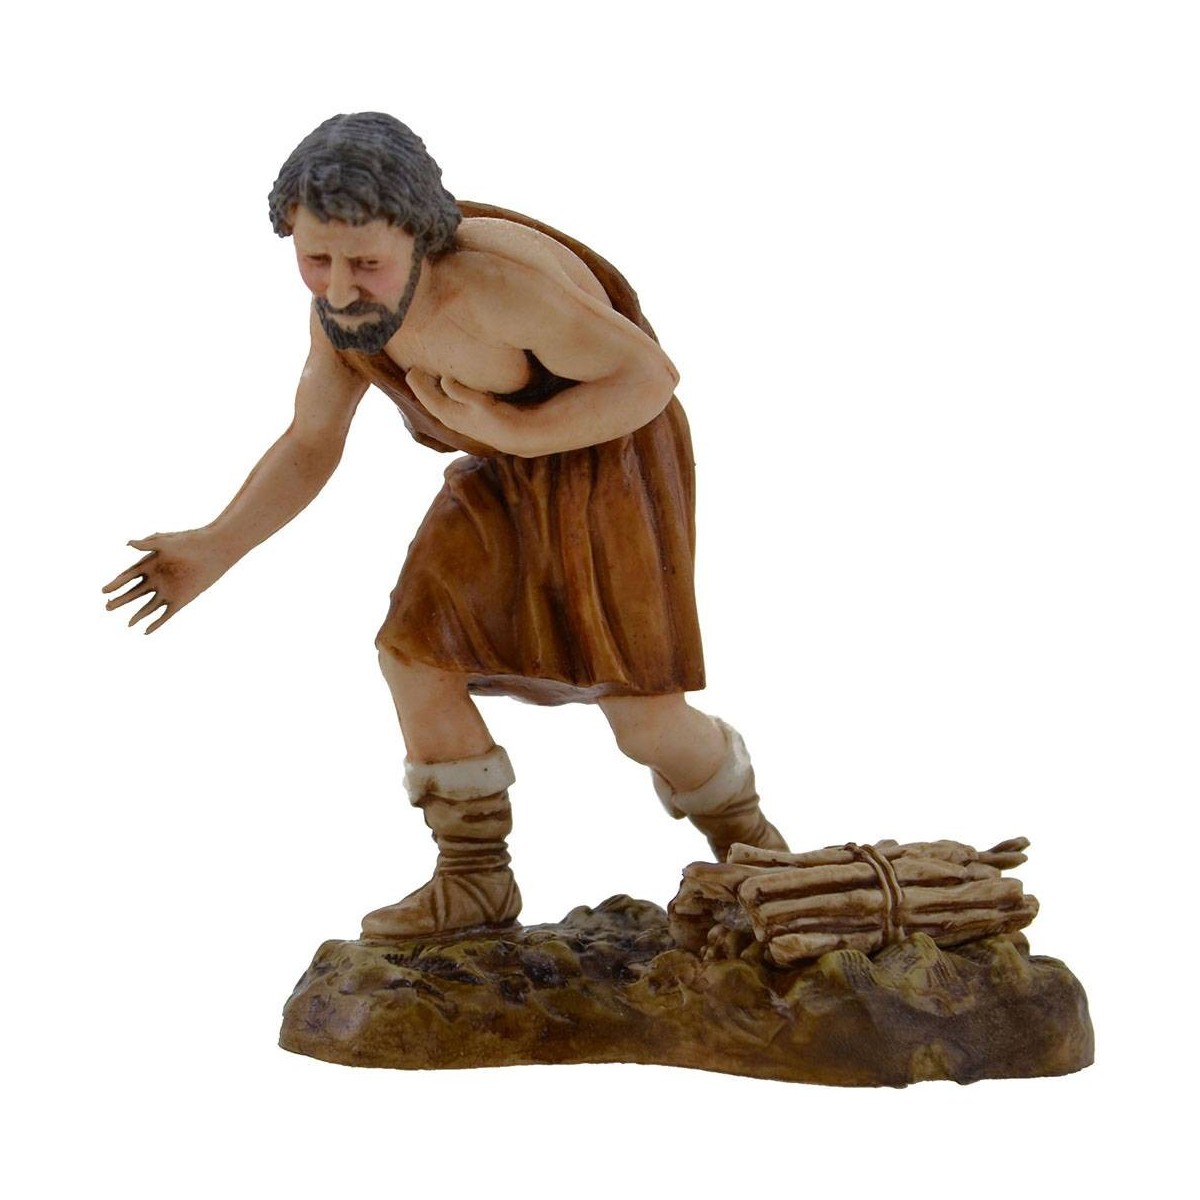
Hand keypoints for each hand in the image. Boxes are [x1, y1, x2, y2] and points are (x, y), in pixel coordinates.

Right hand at [102, 529, 229, 633]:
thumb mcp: (165, 542)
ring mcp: (167, 591)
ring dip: (138, 615)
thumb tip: (128, 543)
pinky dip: (156, 623)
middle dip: (121, 600)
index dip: (116, 584)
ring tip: (127, 624)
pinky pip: (165, 615)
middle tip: (107, 607)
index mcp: (150, 565)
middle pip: (134, 593)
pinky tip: (146, 631)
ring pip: (148, 607)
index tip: (104, 591)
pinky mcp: (180, 601)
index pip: (128, 577)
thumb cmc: (188, 542)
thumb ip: (147, 544)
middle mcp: (156, 580)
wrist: (212, 551)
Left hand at [406, 368, 514, 448]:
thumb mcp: (479, 403)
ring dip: (430, 390)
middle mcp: (450, 418)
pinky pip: (446, 404)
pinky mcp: (465, 417)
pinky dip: (441, 394)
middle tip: (412, 370)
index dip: (417, 384)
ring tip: (424, 376)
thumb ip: (460, 392)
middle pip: (429, 401)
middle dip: (420, 387)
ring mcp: (457, 419)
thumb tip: (444, 379)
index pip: (427, 398)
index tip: (411, 370)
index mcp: (449, 415)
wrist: (511, 435)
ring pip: (437, 403)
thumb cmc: (497, 418)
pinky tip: (442, 386)